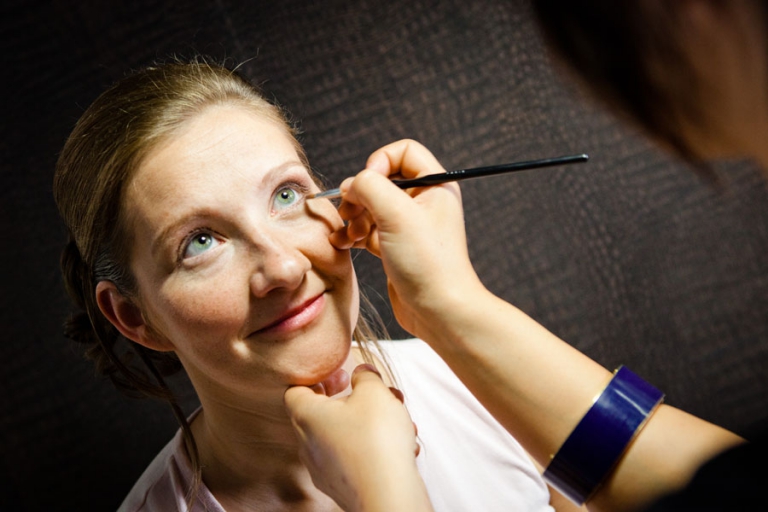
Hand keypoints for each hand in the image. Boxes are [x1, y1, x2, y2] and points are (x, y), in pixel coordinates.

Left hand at [284, 364, 429, 511]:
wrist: (388, 494)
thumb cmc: (376, 440)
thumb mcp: (374, 392)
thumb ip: (366, 377)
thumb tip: (362, 373)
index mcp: (306, 416)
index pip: (295, 390)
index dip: (317, 378)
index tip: (342, 376)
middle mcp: (307, 444)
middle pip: (322, 413)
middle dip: (353, 400)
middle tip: (375, 395)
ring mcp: (321, 468)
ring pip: (342, 435)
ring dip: (368, 423)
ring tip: (397, 419)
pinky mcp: (340, 485)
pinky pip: (352, 457)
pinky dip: (372, 447)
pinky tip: (400, 445)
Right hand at [330, 139, 486, 339]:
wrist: (439, 311)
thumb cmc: (429, 264)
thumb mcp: (397, 214)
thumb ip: (369, 186)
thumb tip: (351, 185)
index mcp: (435, 185)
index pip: (403, 151)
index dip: (379, 162)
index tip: (368, 184)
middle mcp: (424, 202)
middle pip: (381, 180)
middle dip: (360, 194)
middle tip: (351, 213)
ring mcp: (409, 226)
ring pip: (371, 206)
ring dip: (353, 216)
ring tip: (348, 234)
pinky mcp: (396, 247)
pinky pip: (369, 229)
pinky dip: (354, 234)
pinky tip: (345, 243)